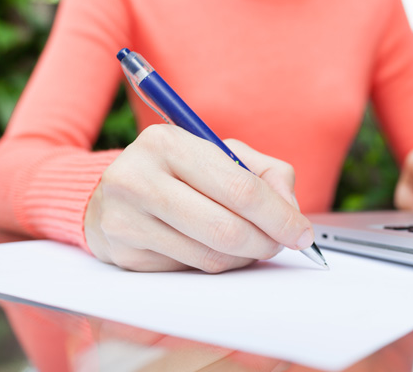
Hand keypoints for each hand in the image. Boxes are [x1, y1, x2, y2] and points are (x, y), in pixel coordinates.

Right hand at [84, 124, 313, 272]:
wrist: (110, 192)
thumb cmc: (175, 171)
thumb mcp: (219, 154)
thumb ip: (265, 172)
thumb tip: (291, 211)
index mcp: (168, 143)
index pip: (241, 189)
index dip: (280, 216)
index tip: (302, 233)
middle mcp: (139, 178)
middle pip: (227, 228)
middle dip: (266, 242)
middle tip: (278, 243)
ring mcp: (125, 218)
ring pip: (210, 256)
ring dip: (243, 256)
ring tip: (248, 243)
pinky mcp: (123, 251)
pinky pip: (189, 269)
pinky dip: (214, 263)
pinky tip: (213, 247)